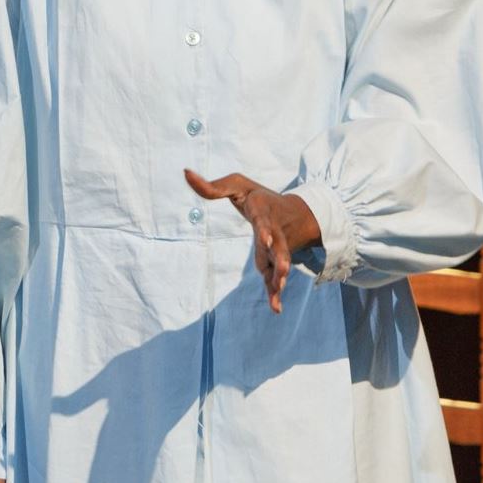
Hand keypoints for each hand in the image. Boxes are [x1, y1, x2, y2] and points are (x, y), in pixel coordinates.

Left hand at [184, 170, 320, 311]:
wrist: (298, 212)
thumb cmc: (260, 197)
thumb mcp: (237, 185)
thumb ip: (211, 186)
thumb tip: (185, 172)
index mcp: (264, 212)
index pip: (263, 221)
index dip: (265, 228)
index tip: (267, 236)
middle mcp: (274, 232)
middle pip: (278, 246)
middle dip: (280, 257)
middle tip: (283, 268)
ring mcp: (276, 249)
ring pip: (278, 264)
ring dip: (279, 276)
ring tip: (279, 287)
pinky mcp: (274, 262)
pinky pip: (274, 279)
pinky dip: (275, 293)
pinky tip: (276, 309)